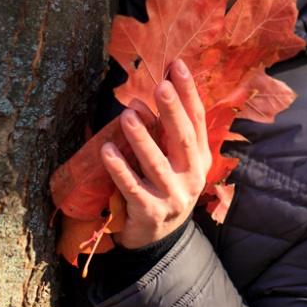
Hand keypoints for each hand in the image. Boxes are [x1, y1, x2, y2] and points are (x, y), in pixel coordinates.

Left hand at [100, 59, 210, 248]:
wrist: (159, 240)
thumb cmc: (164, 187)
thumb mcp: (175, 160)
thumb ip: (168, 131)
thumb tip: (152, 93)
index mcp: (200, 158)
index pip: (197, 120)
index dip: (189, 92)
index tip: (177, 66)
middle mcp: (191, 177)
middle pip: (184, 140)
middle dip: (173, 112)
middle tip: (161, 87)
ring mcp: (173, 197)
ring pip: (157, 164)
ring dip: (142, 138)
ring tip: (128, 114)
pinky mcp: (150, 213)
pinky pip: (132, 188)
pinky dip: (120, 169)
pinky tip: (107, 150)